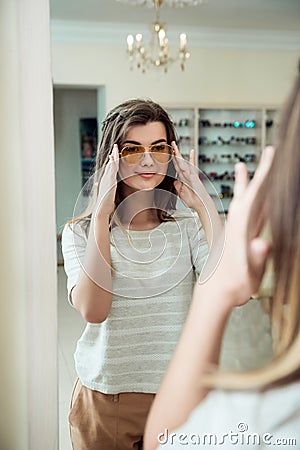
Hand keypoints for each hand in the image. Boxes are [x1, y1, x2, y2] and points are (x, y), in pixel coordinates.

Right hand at [94, 144, 118, 217]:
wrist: (101, 209)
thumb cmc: (105, 204)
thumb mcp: (108, 194)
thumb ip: (108, 189)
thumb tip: (105, 186)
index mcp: (106, 180)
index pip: (110, 168)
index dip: (112, 160)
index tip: (114, 153)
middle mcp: (106, 179)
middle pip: (110, 164)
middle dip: (113, 155)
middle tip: (115, 146)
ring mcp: (107, 180)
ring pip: (111, 166)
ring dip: (113, 157)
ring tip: (115, 149)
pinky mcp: (109, 183)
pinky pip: (111, 171)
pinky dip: (112, 165)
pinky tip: (114, 160)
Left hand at [172, 142, 208, 210]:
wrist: (201, 206)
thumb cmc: (194, 202)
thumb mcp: (182, 194)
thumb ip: (178, 188)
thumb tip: (175, 182)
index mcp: (184, 179)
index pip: (177, 167)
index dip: (173, 160)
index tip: (170, 153)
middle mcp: (187, 175)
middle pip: (179, 162)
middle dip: (175, 153)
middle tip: (172, 144)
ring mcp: (191, 175)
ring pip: (183, 162)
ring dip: (178, 154)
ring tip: (174, 145)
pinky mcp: (194, 177)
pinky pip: (192, 167)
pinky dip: (191, 159)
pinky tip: (191, 151)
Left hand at [200, 146, 274, 306]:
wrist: (215, 295)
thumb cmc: (233, 287)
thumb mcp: (249, 274)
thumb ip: (257, 257)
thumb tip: (263, 242)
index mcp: (240, 227)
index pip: (253, 194)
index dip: (263, 173)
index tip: (269, 154)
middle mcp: (237, 224)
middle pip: (251, 192)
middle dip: (261, 170)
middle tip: (269, 151)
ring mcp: (239, 231)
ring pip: (248, 202)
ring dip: (252, 183)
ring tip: (250, 167)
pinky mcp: (240, 238)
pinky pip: (251, 215)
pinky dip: (256, 203)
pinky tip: (259, 200)